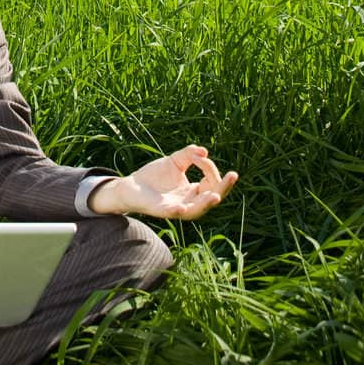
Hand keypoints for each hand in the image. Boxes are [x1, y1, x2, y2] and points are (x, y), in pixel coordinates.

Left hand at [88, 145, 237, 219]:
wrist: (130, 185)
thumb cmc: (153, 176)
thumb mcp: (174, 162)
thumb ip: (189, 155)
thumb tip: (204, 151)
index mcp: (194, 191)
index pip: (211, 182)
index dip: (210, 168)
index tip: (200, 156)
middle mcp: (189, 202)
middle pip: (212, 198)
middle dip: (223, 188)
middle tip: (233, 176)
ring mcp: (177, 208)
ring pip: (197, 209)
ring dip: (206, 203)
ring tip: (215, 196)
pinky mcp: (163, 211)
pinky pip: (173, 213)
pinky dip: (179, 210)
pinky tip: (182, 206)